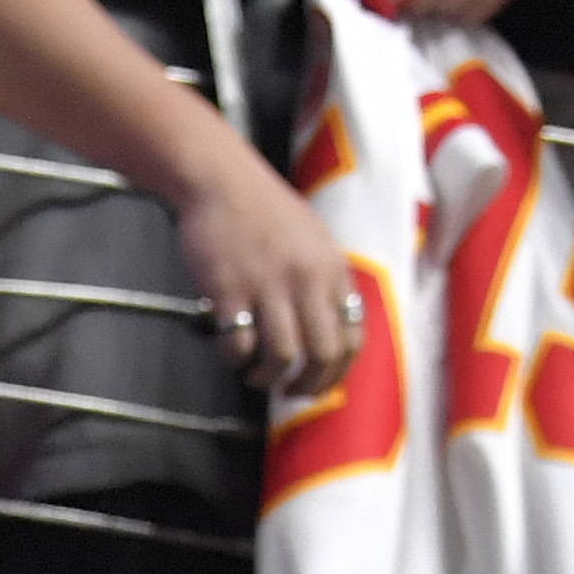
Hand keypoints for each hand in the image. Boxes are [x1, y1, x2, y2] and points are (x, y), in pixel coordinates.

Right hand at [170, 150, 363, 401]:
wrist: (222, 182)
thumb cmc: (266, 214)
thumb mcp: (314, 243)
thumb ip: (325, 285)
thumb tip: (329, 339)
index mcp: (333, 270)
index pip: (351, 339)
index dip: (336, 374)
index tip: (317, 385)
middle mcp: (307, 280)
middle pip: (321, 355)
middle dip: (306, 386)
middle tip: (289, 392)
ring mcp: (268, 285)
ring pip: (282, 357)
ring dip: (268, 378)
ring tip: (256, 376)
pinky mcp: (230, 290)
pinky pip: (239, 344)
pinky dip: (236, 358)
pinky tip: (232, 350)